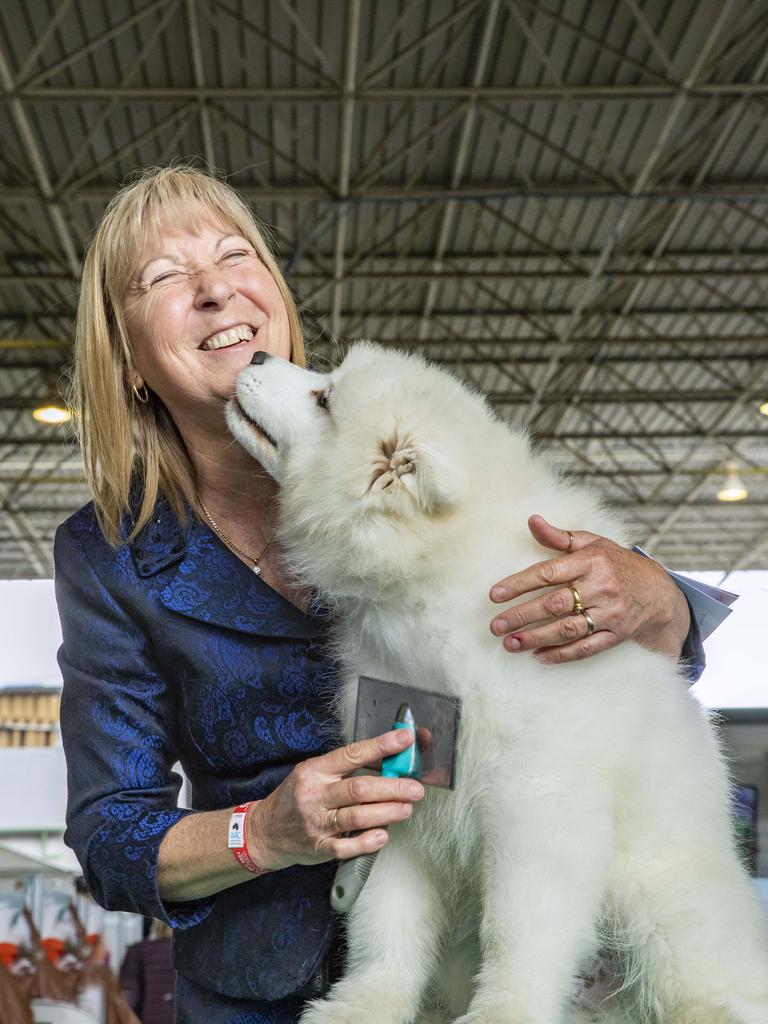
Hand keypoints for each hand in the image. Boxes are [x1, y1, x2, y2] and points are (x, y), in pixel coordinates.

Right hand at [248, 730, 424, 869]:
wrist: (264, 831)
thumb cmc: (296, 797)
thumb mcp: (313, 772)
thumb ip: (345, 767)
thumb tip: (386, 757)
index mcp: (315, 770)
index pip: (352, 754)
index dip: (381, 746)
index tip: (404, 740)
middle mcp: (315, 795)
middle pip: (359, 788)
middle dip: (392, 788)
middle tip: (415, 788)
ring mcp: (316, 822)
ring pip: (357, 816)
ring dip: (387, 812)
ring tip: (406, 808)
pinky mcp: (318, 847)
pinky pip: (346, 846)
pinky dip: (367, 841)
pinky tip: (383, 835)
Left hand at [488, 514, 690, 664]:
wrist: (659, 592)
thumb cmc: (616, 564)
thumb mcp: (592, 543)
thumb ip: (559, 536)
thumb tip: (531, 520)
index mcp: (592, 561)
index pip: (548, 573)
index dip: (519, 584)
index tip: (495, 595)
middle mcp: (601, 587)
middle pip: (554, 603)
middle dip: (521, 616)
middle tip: (495, 625)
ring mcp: (610, 613)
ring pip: (567, 629)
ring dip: (536, 638)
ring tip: (509, 643)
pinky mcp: (617, 635)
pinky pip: (586, 648)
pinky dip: (561, 654)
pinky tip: (538, 656)